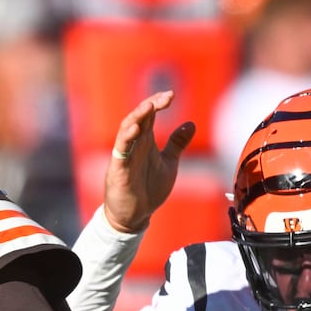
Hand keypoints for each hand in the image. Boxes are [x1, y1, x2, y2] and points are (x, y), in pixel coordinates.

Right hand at [103, 90, 195, 233]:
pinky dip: (127, 137)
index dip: (158, 102)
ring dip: (137, 116)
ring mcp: (125, 156)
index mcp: (146, 141)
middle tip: (167, 96)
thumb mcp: (169, 163)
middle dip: (151, 104)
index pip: (150, 114)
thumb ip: (177, 144)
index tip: (172, 94)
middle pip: (139, 117)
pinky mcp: (119, 169)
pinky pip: (121, 150)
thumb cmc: (149, 189)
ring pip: (127, 129)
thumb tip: (191, 123)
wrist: (135, 216)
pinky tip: (136, 128)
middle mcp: (134, 144)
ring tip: (149, 105)